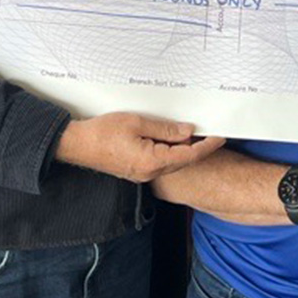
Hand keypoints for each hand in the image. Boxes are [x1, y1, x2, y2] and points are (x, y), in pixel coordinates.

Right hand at [56, 112, 223, 182]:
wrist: (77, 145)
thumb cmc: (102, 132)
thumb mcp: (137, 123)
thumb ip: (165, 129)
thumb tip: (188, 131)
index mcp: (152, 162)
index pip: (188, 155)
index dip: (207, 146)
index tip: (220, 137)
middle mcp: (150, 173)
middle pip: (182, 161)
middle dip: (197, 147)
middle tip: (209, 131)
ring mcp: (142, 174)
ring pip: (171, 162)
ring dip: (182, 149)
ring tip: (189, 132)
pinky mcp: (136, 171)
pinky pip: (160, 163)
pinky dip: (169, 152)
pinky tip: (170, 139)